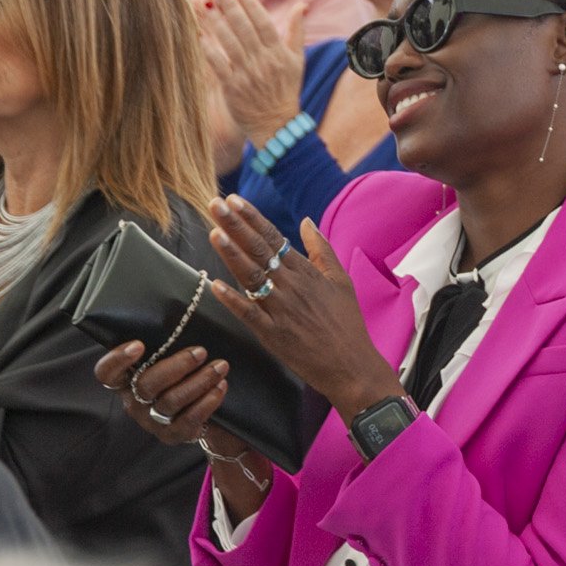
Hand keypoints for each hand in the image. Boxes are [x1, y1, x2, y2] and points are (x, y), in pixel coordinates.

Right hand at [96, 339, 255, 461]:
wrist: (202, 412)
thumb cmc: (182, 374)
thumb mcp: (169, 356)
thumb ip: (166, 340)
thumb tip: (186, 302)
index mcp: (126, 380)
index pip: (106, 373)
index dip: (117, 360)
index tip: (139, 344)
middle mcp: (134, 402)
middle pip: (147, 385)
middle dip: (177, 366)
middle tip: (201, 351)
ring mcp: (152, 421)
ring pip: (171, 402)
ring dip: (199, 381)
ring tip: (221, 366)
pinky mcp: (173, 435)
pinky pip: (189, 421)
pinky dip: (208, 402)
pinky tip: (221, 386)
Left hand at [198, 0, 308, 144]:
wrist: (277, 124)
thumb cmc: (286, 89)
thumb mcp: (297, 60)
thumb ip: (297, 31)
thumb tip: (302, 5)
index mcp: (279, 53)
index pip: (264, 22)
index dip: (250, 4)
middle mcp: (263, 62)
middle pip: (243, 28)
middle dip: (229, 6)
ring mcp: (247, 74)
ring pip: (228, 42)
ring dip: (214, 22)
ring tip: (202, 3)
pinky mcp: (232, 88)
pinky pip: (217, 64)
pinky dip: (206, 48)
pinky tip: (196, 33)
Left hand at [204, 196, 401, 415]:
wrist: (350, 364)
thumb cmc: (347, 323)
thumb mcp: (341, 281)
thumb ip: (322, 250)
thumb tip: (307, 221)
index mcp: (307, 272)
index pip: (274, 238)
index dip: (252, 218)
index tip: (234, 201)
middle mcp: (293, 287)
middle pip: (259, 251)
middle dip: (236, 226)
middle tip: (215, 204)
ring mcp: (282, 310)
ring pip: (252, 277)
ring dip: (231, 254)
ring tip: (214, 232)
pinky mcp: (273, 334)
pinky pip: (249, 313)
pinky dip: (232, 299)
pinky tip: (215, 284)